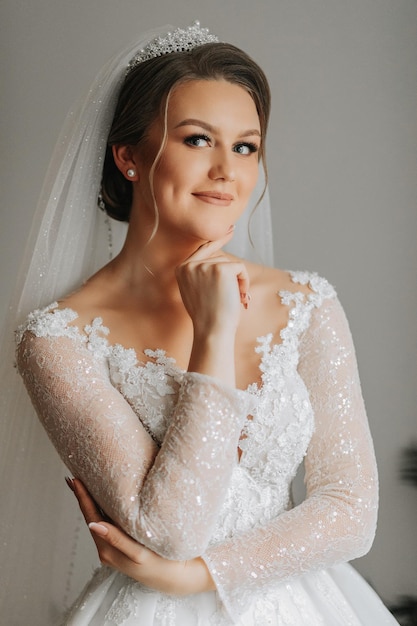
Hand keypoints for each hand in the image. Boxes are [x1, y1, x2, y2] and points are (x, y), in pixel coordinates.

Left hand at [67, 478, 214, 594]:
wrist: (182, 579)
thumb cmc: (163, 566)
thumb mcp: (139, 554)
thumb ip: (117, 539)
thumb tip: (93, 525)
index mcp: (108, 551)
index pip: (91, 518)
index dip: (82, 498)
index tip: (74, 480)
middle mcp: (107, 551)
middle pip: (91, 518)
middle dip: (83, 498)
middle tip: (74, 479)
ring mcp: (115, 550)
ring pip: (99, 521)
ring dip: (92, 504)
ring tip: (86, 486)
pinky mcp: (124, 547)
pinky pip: (109, 525)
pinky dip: (104, 511)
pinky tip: (106, 502)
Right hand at [176, 234, 249, 336]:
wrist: (212, 330)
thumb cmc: (208, 317)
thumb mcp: (197, 291)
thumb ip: (201, 275)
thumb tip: (218, 260)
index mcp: (181, 269)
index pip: (202, 249)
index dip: (218, 240)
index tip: (230, 230)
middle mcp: (190, 265)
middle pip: (219, 257)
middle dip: (231, 275)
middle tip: (236, 296)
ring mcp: (204, 265)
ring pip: (230, 263)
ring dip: (238, 281)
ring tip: (236, 299)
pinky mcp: (220, 268)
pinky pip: (240, 267)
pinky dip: (244, 282)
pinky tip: (240, 296)